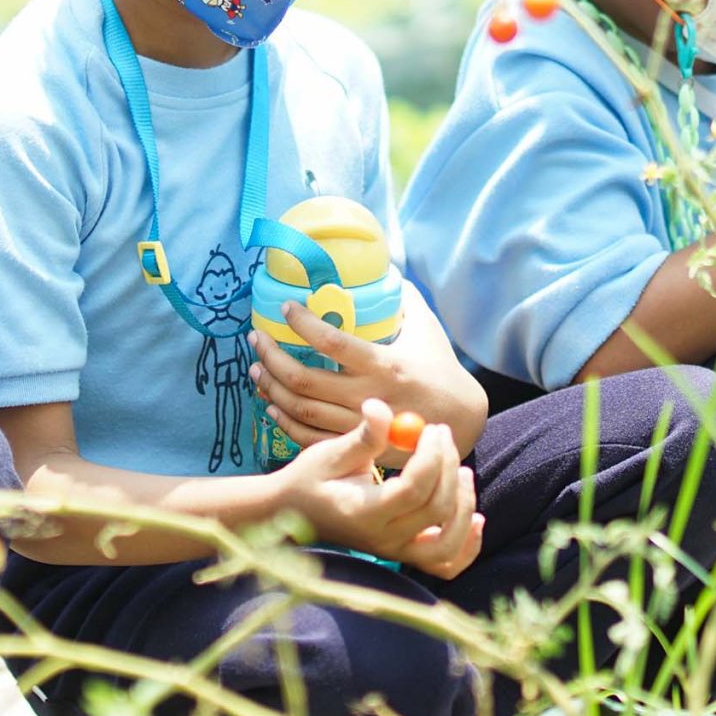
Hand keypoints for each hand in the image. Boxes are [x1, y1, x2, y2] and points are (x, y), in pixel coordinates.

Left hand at [249, 290, 489, 460]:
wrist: (459, 421)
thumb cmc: (441, 369)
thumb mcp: (427, 329)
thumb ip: (405, 299)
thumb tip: (384, 269)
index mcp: (386, 365)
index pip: (332, 342)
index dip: (302, 323)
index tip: (285, 308)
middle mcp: (369, 397)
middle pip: (304, 380)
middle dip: (273, 357)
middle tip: (258, 338)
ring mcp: (360, 426)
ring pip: (301, 410)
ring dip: (271, 387)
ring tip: (256, 368)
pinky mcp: (356, 446)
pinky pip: (309, 439)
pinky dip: (284, 422)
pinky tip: (271, 405)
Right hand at [275, 399, 483, 579]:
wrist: (292, 513)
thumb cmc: (311, 478)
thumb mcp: (330, 452)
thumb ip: (364, 436)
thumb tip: (381, 408)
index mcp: (362, 513)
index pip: (413, 490)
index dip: (431, 456)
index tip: (432, 428)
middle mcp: (381, 540)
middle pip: (436, 511)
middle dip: (449, 468)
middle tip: (442, 435)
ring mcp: (395, 552)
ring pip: (447, 545)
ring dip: (464, 506)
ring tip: (463, 471)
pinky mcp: (404, 555)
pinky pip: (446, 564)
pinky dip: (468, 546)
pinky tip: (476, 518)